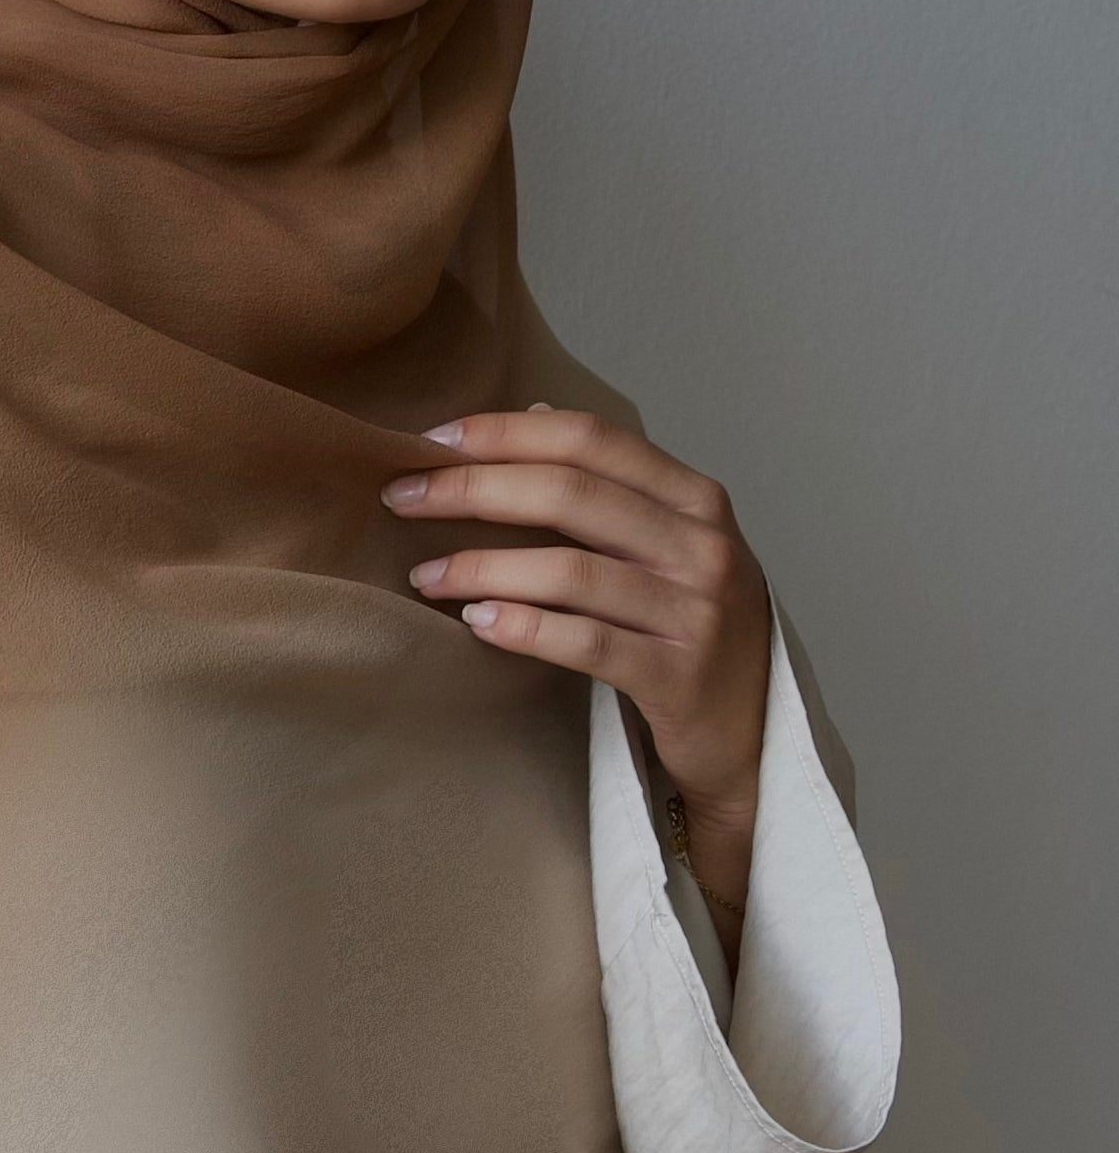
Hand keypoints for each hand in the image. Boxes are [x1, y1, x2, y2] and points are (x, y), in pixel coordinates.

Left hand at [381, 405, 772, 837]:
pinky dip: (524, 628)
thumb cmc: (691, 629)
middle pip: (571, 493)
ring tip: (425, 577)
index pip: (590, 439)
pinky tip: (477, 624)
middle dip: (473, 488)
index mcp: (695, 498)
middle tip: (402, 498)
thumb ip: (608, 482)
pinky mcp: (680, 678)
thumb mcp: (666, 544)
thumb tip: (533, 411)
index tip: (433, 439)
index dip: (507, 431)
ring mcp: (697, 612)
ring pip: (571, 570)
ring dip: (483, 567)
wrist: (750, 740)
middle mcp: (703, 546)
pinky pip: (587, 643)